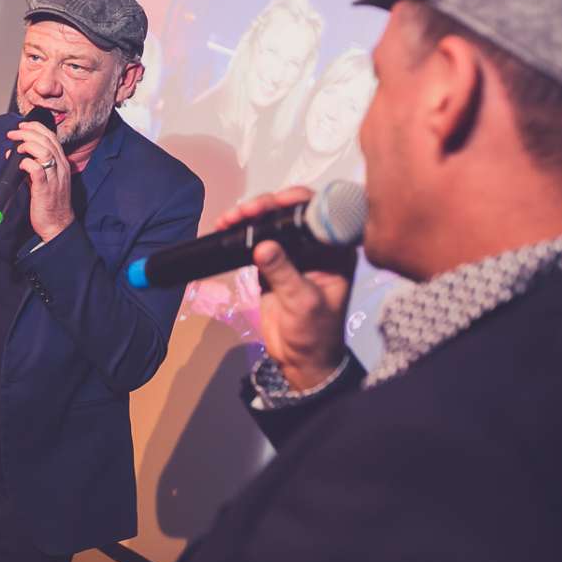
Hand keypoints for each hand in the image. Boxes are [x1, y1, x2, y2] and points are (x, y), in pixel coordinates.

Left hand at [7, 120, 73, 242]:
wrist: (57, 224)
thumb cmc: (49, 203)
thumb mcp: (41, 180)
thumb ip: (29, 166)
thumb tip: (12, 154)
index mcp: (61, 163)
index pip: (52, 137)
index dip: (36, 128)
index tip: (22, 126)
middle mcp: (60, 168)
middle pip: (47, 140)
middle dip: (28, 132)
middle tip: (13, 133)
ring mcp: (54, 178)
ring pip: (44, 151)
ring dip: (28, 145)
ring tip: (17, 147)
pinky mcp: (45, 189)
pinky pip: (37, 169)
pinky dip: (27, 162)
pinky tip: (20, 163)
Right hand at [215, 186, 354, 388]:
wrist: (301, 359)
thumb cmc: (316, 334)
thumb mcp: (303, 302)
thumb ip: (284, 273)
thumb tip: (262, 246)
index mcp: (336, 251)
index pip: (321, 214)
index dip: (299, 202)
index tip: (277, 202)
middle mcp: (317, 246)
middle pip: (291, 213)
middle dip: (267, 206)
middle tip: (246, 211)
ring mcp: (293, 253)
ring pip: (271, 223)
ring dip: (249, 216)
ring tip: (229, 219)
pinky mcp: (272, 262)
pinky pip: (255, 239)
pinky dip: (240, 232)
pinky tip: (225, 227)